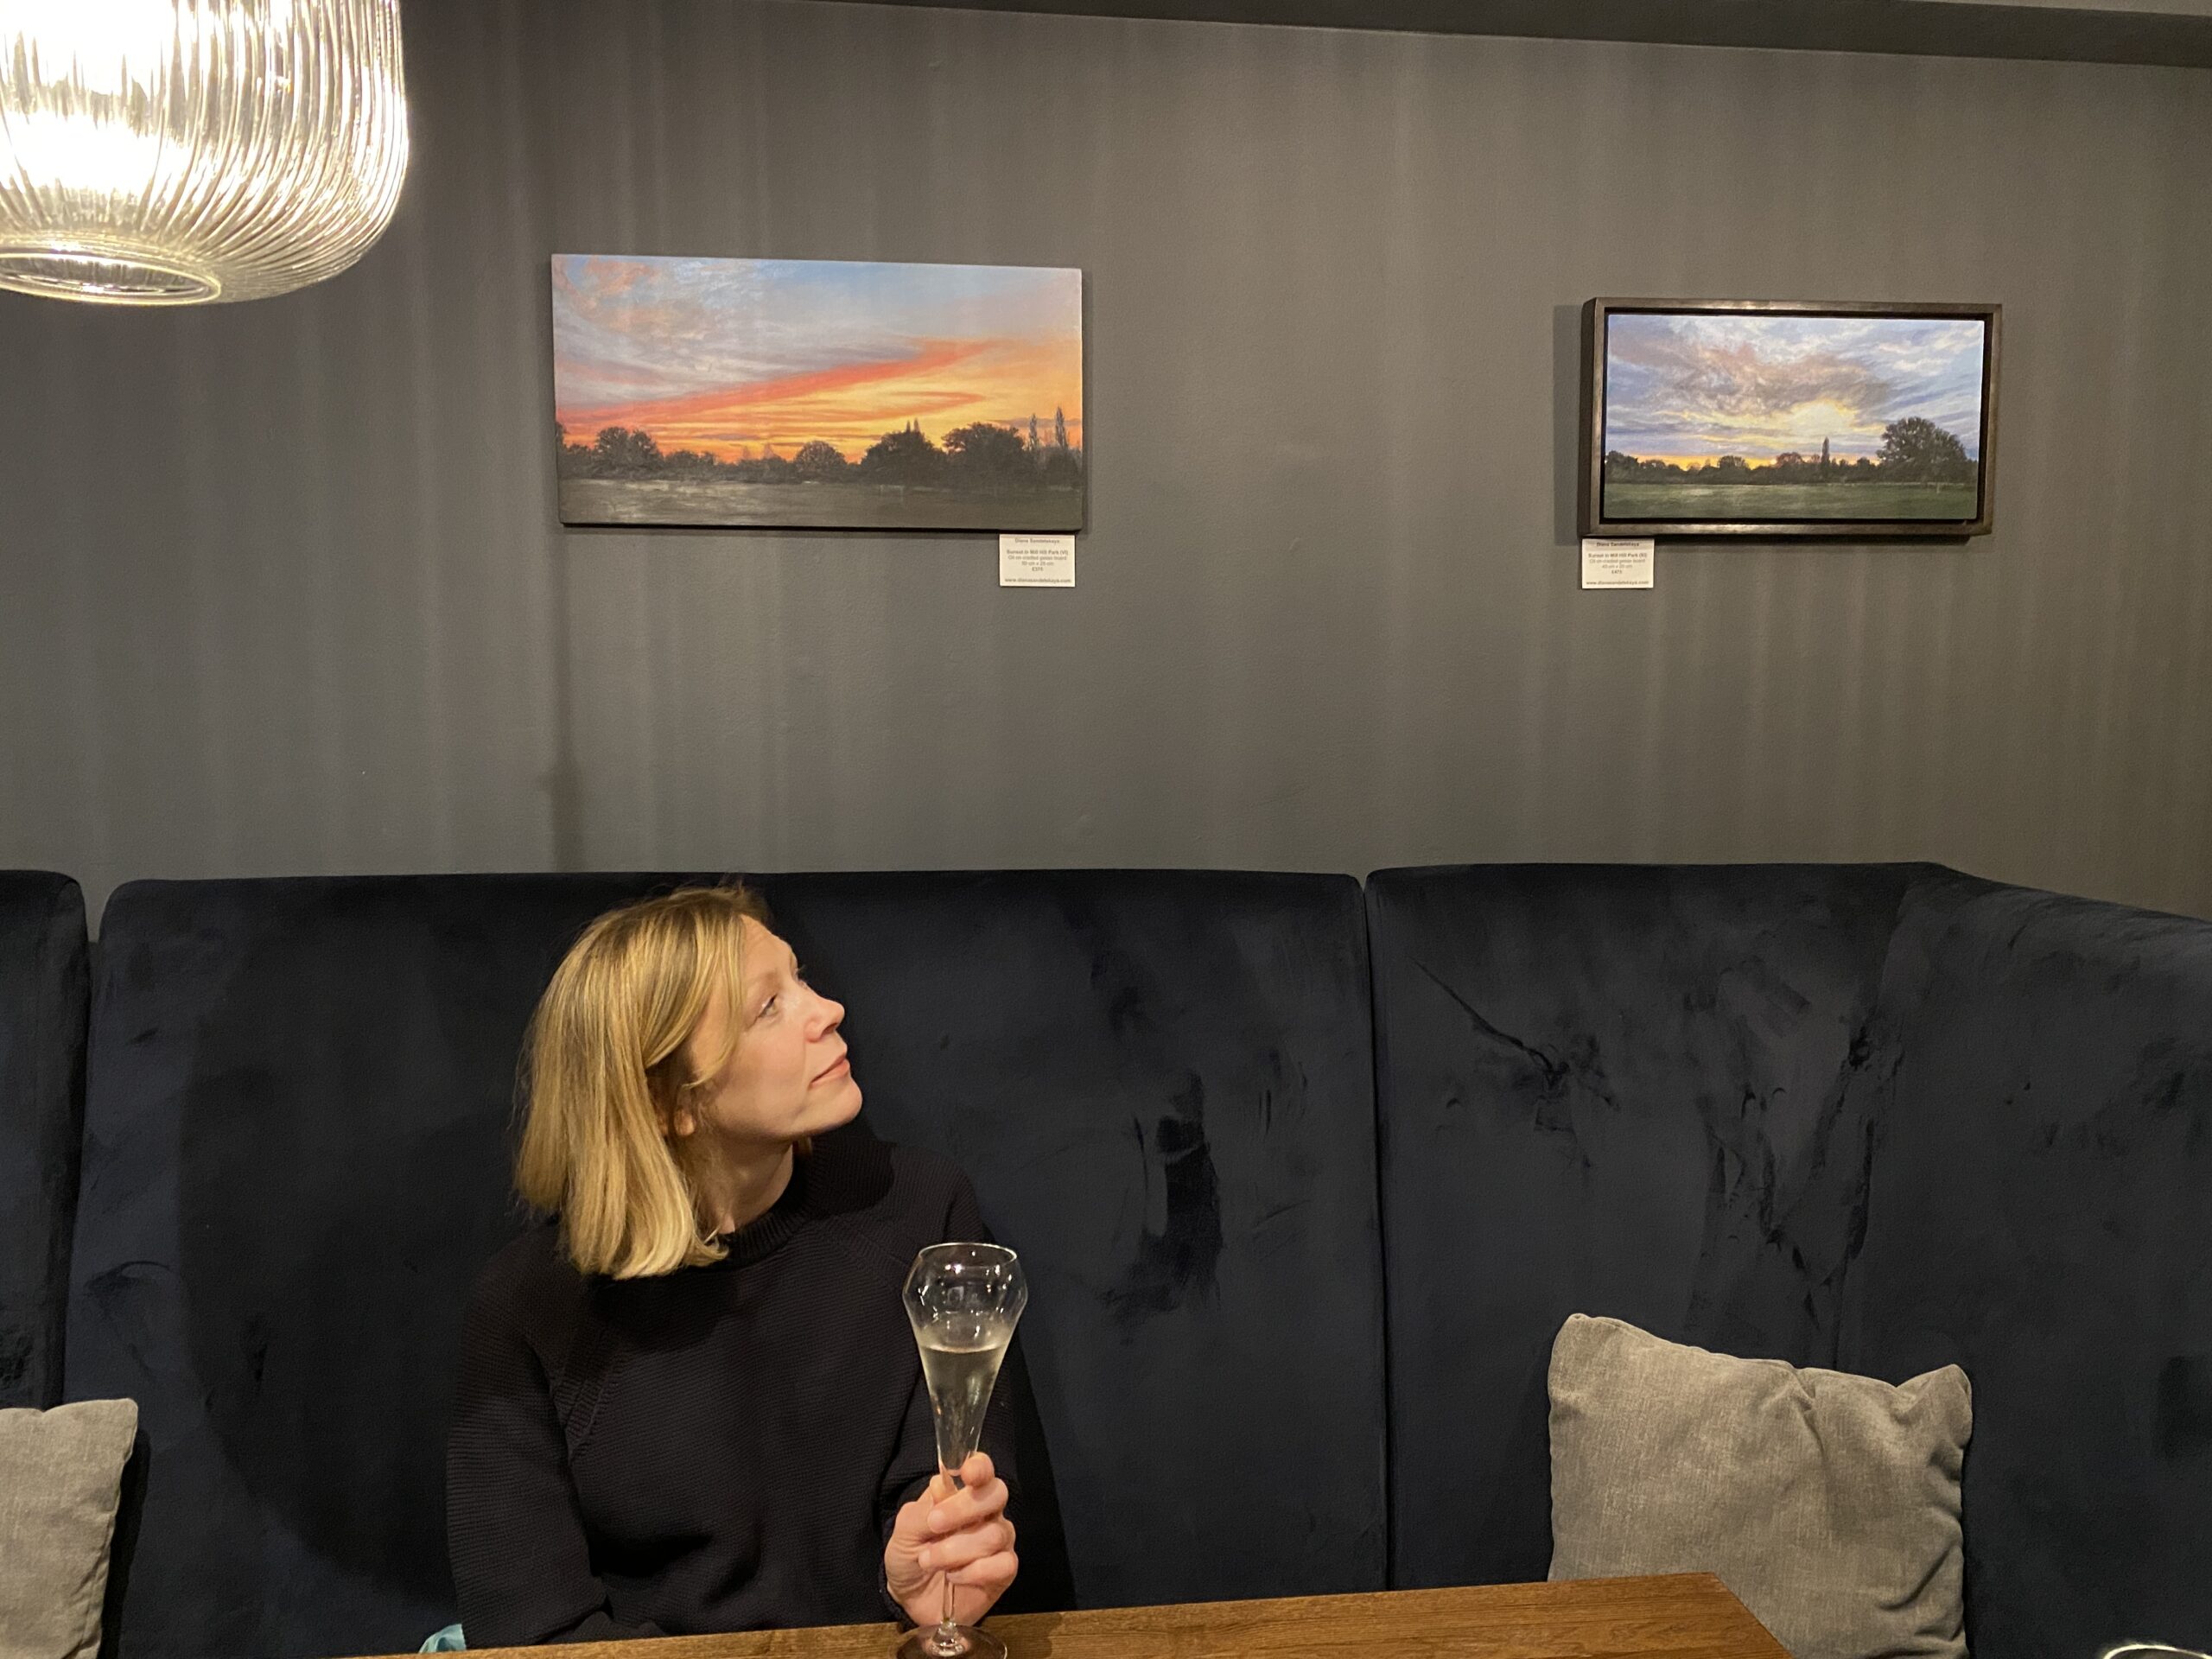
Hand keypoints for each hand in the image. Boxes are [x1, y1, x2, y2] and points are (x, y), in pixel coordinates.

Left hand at [884, 1452, 1019, 1630]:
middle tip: (934, 1524)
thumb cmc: (910, 1557)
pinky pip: (1003, 1564)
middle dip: (964, 1508)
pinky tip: (954, 1577)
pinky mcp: (1004, 1571)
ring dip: (955, 1549)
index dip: (980, 1467)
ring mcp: (999, 1542)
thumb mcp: (904, 1531)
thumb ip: (922, 1510)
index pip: (983, 1469)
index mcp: (964, 1494)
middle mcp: (987, 1513)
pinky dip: (973, 1571)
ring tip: (929, 1561)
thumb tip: (942, 1487)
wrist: (911, 1600)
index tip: (967, 1473)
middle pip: (996, 1494)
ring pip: (994, 1534)